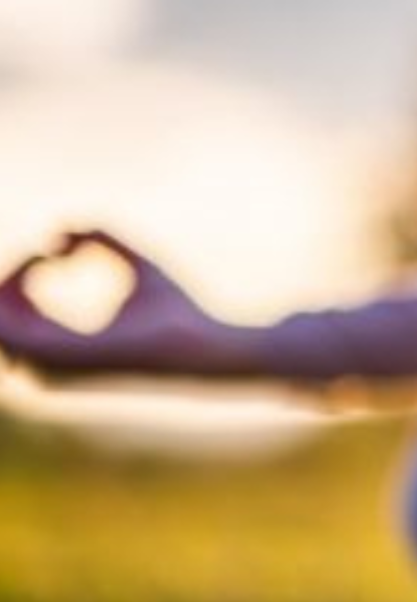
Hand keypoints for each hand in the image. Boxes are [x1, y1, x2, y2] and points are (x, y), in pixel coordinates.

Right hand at [0, 230, 259, 377]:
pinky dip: (13, 288)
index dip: (21, 267)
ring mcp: (50, 363)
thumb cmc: (175, 310)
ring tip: (44, 259)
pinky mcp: (60, 356)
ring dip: (10, 279)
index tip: (53, 247)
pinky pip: (6, 326)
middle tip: (45, 252)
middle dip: (8, 274)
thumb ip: (97, 238)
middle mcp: (45, 360)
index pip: (8, 305)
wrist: (205, 340)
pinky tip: (43, 266)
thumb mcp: (135, 260)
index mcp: (57, 345)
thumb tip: (59, 233)